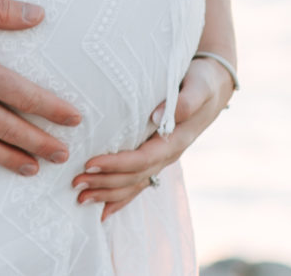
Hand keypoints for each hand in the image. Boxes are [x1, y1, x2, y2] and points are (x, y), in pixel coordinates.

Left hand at [74, 55, 233, 218]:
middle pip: (133, 177)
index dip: (115, 164)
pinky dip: (120, 197)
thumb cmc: (204, 82)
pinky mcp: (158, 156)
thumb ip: (183, 102)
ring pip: (134, 184)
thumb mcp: (198, 88)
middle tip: (75, 183)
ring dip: (107, 193)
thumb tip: (158, 116)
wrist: (214, 86)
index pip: (142, 159)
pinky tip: (103, 208)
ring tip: (80, 197)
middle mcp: (168, 155)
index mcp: (175, 141)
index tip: (89, 162)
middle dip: (104, 182)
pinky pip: (138, 182)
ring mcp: (163, 159)